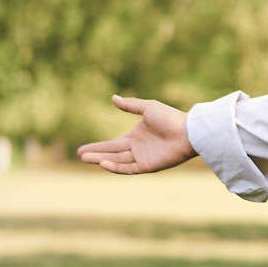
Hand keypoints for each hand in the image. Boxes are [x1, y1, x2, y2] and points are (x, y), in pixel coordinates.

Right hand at [75, 95, 194, 173]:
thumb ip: (130, 105)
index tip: (82, 149)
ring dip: (102, 160)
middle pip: (112, 153)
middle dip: (96, 154)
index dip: (98, 147)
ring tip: (85, 158)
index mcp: (136, 136)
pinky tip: (103, 163)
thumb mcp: (147, 107)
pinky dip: (116, 167)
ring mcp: (142, 158)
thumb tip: (113, 98)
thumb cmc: (170, 117)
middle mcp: (137, 149)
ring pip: (117, 161)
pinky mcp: (149, 166)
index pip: (112, 144)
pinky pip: (129, 168)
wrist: (187, 131)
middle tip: (80, 155)